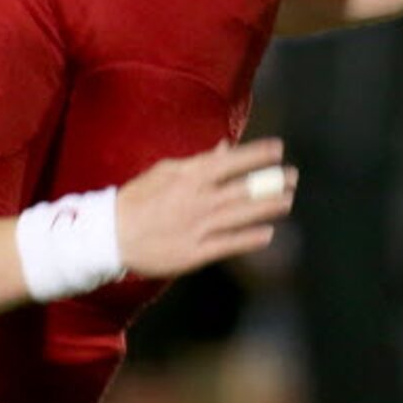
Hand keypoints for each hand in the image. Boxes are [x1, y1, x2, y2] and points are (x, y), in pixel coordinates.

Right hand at [114, 138, 295, 278]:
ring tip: (288, 201)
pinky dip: (248, 239)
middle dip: (270, 182)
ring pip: (240, 216)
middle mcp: (197, 200)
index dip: (256, 154)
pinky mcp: (193, 254)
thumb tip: (225, 149)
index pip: (231, 161)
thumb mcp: (166, 171)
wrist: (109, 236)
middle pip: (242, 189)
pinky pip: (227, 245)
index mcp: (190, 177)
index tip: (278, 149)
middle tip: (293, 176)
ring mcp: (197, 228)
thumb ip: (199, 162)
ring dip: (267, 208)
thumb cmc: (138, 199)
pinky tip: (268, 234)